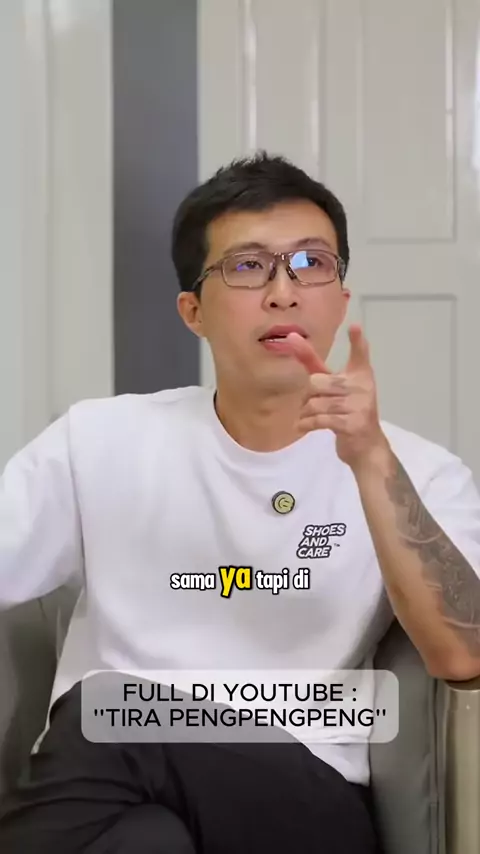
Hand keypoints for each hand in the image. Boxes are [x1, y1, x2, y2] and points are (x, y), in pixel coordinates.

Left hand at [286, 324, 390, 469]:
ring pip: (315, 404)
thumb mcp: (334, 386)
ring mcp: (360, 406)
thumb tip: (292, 338)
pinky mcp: (353, 424)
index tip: (354, 327)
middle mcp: (362, 387)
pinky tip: (304, 427)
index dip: (357, 341)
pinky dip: (306, 424)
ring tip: (309, 419)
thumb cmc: (348, 412)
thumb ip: (315, 365)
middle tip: (310, 405)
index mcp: (360, 374)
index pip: (359, 355)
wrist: (366, 447)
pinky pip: (320, 420)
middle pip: (317, 382)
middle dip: (307, 396)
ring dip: (305, 414)